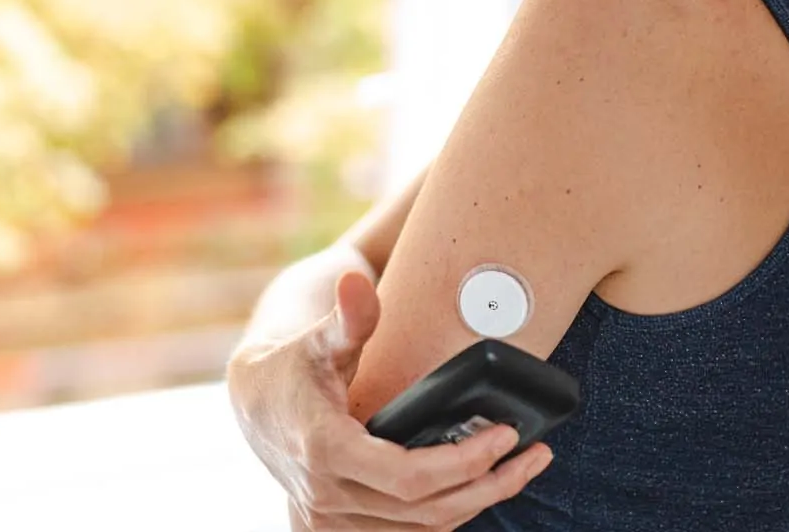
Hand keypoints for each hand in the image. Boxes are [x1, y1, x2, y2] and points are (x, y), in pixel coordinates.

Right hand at [227, 270, 553, 530]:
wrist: (254, 403)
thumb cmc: (293, 366)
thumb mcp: (320, 338)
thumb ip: (348, 317)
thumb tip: (356, 281)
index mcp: (326, 450)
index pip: (410, 476)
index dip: (466, 462)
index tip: (508, 435)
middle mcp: (327, 496)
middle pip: (427, 510)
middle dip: (490, 484)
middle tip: (534, 454)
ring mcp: (330, 520)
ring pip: (421, 529)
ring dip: (476, 503)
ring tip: (519, 470)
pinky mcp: (338, 529)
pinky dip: (445, 514)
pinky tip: (477, 488)